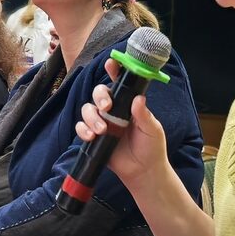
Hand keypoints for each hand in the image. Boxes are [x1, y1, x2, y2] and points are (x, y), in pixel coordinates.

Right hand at [74, 60, 170, 187]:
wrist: (143, 172)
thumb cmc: (151, 148)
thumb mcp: (152, 130)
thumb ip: (143, 115)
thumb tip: (138, 98)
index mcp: (128, 104)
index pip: (120, 84)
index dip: (114, 71)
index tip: (111, 64)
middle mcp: (114, 111)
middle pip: (99, 93)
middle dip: (100, 96)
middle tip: (106, 106)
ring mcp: (103, 123)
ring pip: (87, 109)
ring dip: (91, 117)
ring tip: (101, 130)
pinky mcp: (94, 138)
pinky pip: (82, 128)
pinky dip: (83, 129)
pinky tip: (91, 136)